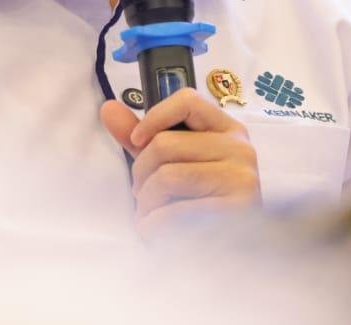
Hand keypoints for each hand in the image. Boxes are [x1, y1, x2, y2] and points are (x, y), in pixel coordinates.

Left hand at [100, 87, 258, 240]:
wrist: (227, 250)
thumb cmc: (198, 202)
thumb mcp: (171, 163)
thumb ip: (142, 137)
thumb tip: (108, 108)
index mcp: (227, 130)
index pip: (188, 101)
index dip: (154, 117)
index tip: (136, 140)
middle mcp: (240, 149)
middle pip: (166, 144)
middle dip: (140, 173)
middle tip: (140, 193)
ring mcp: (241, 179)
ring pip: (167, 177)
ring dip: (146, 202)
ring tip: (149, 214)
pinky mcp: (236, 211)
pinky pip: (176, 211)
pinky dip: (154, 224)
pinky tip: (156, 230)